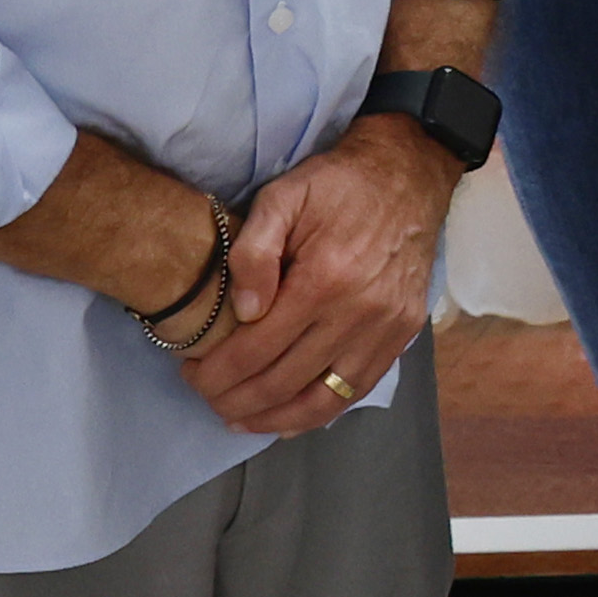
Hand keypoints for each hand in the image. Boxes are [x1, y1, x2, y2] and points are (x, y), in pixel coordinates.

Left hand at [180, 114, 463, 435]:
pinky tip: (287, 419)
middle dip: (233, 397)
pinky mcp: (401, 337)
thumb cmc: (338, 186)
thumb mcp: (284, 196)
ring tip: (238, 417)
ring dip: (272, 418)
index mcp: (324, 279)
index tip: (190, 373)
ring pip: (320, 399)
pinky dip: (318, 414)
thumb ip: (254, 250)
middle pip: (282, 381)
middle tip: (205, 394)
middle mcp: (358, 314)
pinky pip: (355, 391)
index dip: (216, 372)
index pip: (255, 349)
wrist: (407, 178)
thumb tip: (243, 311)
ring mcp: (384, 330)